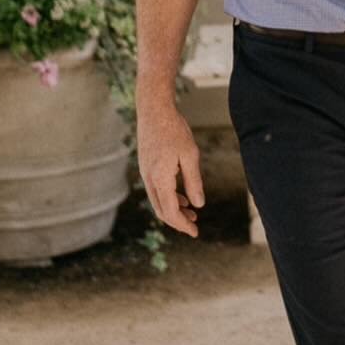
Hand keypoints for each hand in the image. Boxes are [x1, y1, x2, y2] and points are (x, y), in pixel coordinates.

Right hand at [137, 95, 205, 236]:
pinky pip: (156, 190)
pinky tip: (182, 198)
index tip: (195, 233)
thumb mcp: (190, 155)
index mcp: (160, 179)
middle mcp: (149, 179)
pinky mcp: (146, 167)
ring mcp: (145, 173)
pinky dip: (169, 198)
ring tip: (192, 213)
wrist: (154, 111)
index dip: (183, 225)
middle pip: (161, 211)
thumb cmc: (174, 130)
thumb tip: (198, 204)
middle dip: (178, 222)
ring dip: (174, 210)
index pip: (170, 212)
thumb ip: (194, 182)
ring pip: (158, 201)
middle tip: (194, 227)